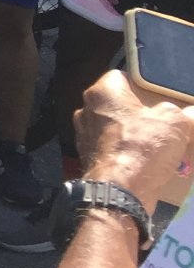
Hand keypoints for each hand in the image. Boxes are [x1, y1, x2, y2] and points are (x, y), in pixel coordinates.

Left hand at [77, 69, 193, 211]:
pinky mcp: (88, 157)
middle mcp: (86, 110)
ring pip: (116, 128)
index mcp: (102, 92)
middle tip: (163, 123)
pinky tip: (146, 161)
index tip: (158, 96)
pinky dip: (127, 152)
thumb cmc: (143, 147)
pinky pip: (112, 148)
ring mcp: (84, 135)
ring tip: (159, 145)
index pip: (122, 76)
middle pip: (119, 105)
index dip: (143, 84)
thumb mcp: (175, 123)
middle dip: (141, 113)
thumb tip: (191, 112)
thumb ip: (184, 113)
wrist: (120, 191)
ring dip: (135, 134)